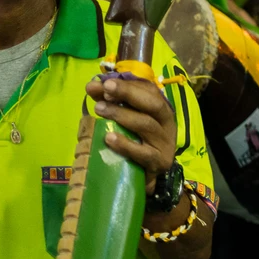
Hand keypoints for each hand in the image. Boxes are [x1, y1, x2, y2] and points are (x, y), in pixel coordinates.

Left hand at [85, 75, 176, 194]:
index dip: (129, 84)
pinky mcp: (158, 161)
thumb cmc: (138, 142)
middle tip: (105, 88)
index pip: (149, 90)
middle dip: (129, 93)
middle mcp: (166, 123)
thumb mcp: (127, 120)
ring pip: (146, 125)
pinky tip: (109, 138)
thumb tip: (92, 86)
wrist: (152, 175)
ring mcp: (164, 142)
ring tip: (100, 109)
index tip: (105, 82)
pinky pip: (143, 152)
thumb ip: (111, 103)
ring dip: (122, 115)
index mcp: (161, 109)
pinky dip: (126, 144)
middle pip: (153, 103)